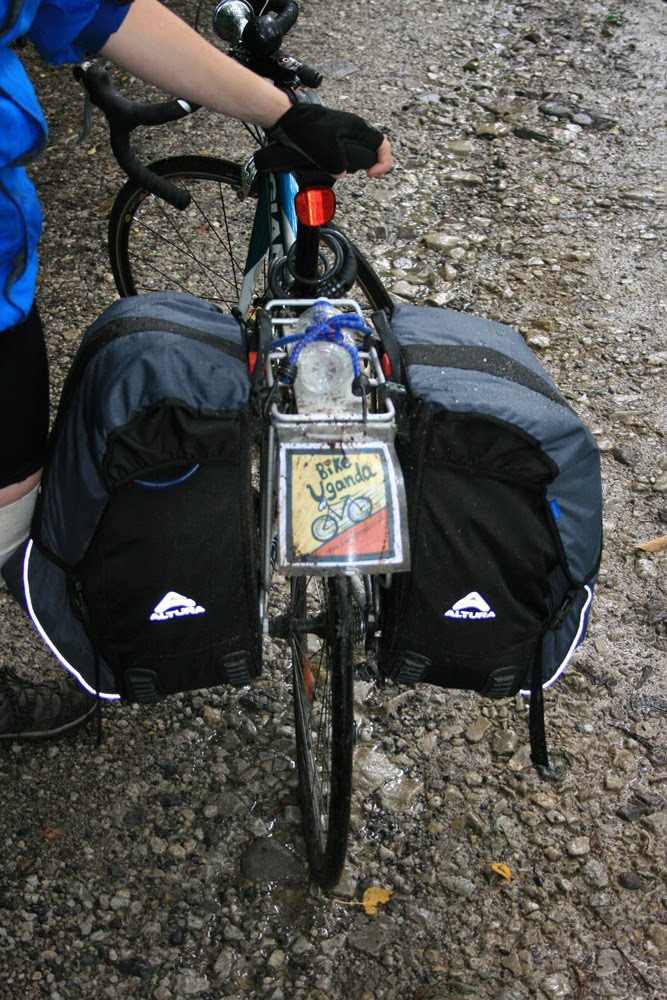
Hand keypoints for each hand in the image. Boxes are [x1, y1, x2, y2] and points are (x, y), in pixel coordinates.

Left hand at [255, 104, 389, 175]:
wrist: (289, 119)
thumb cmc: (306, 130)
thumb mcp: (326, 152)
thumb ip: (338, 166)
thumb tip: (340, 173)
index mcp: (357, 128)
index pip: (382, 145)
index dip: (383, 162)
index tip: (371, 174)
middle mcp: (353, 127)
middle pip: (373, 148)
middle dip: (371, 163)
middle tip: (366, 174)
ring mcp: (344, 130)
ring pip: (359, 149)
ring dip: (357, 162)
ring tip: (348, 170)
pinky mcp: (333, 134)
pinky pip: (346, 149)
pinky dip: (344, 160)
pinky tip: (334, 164)